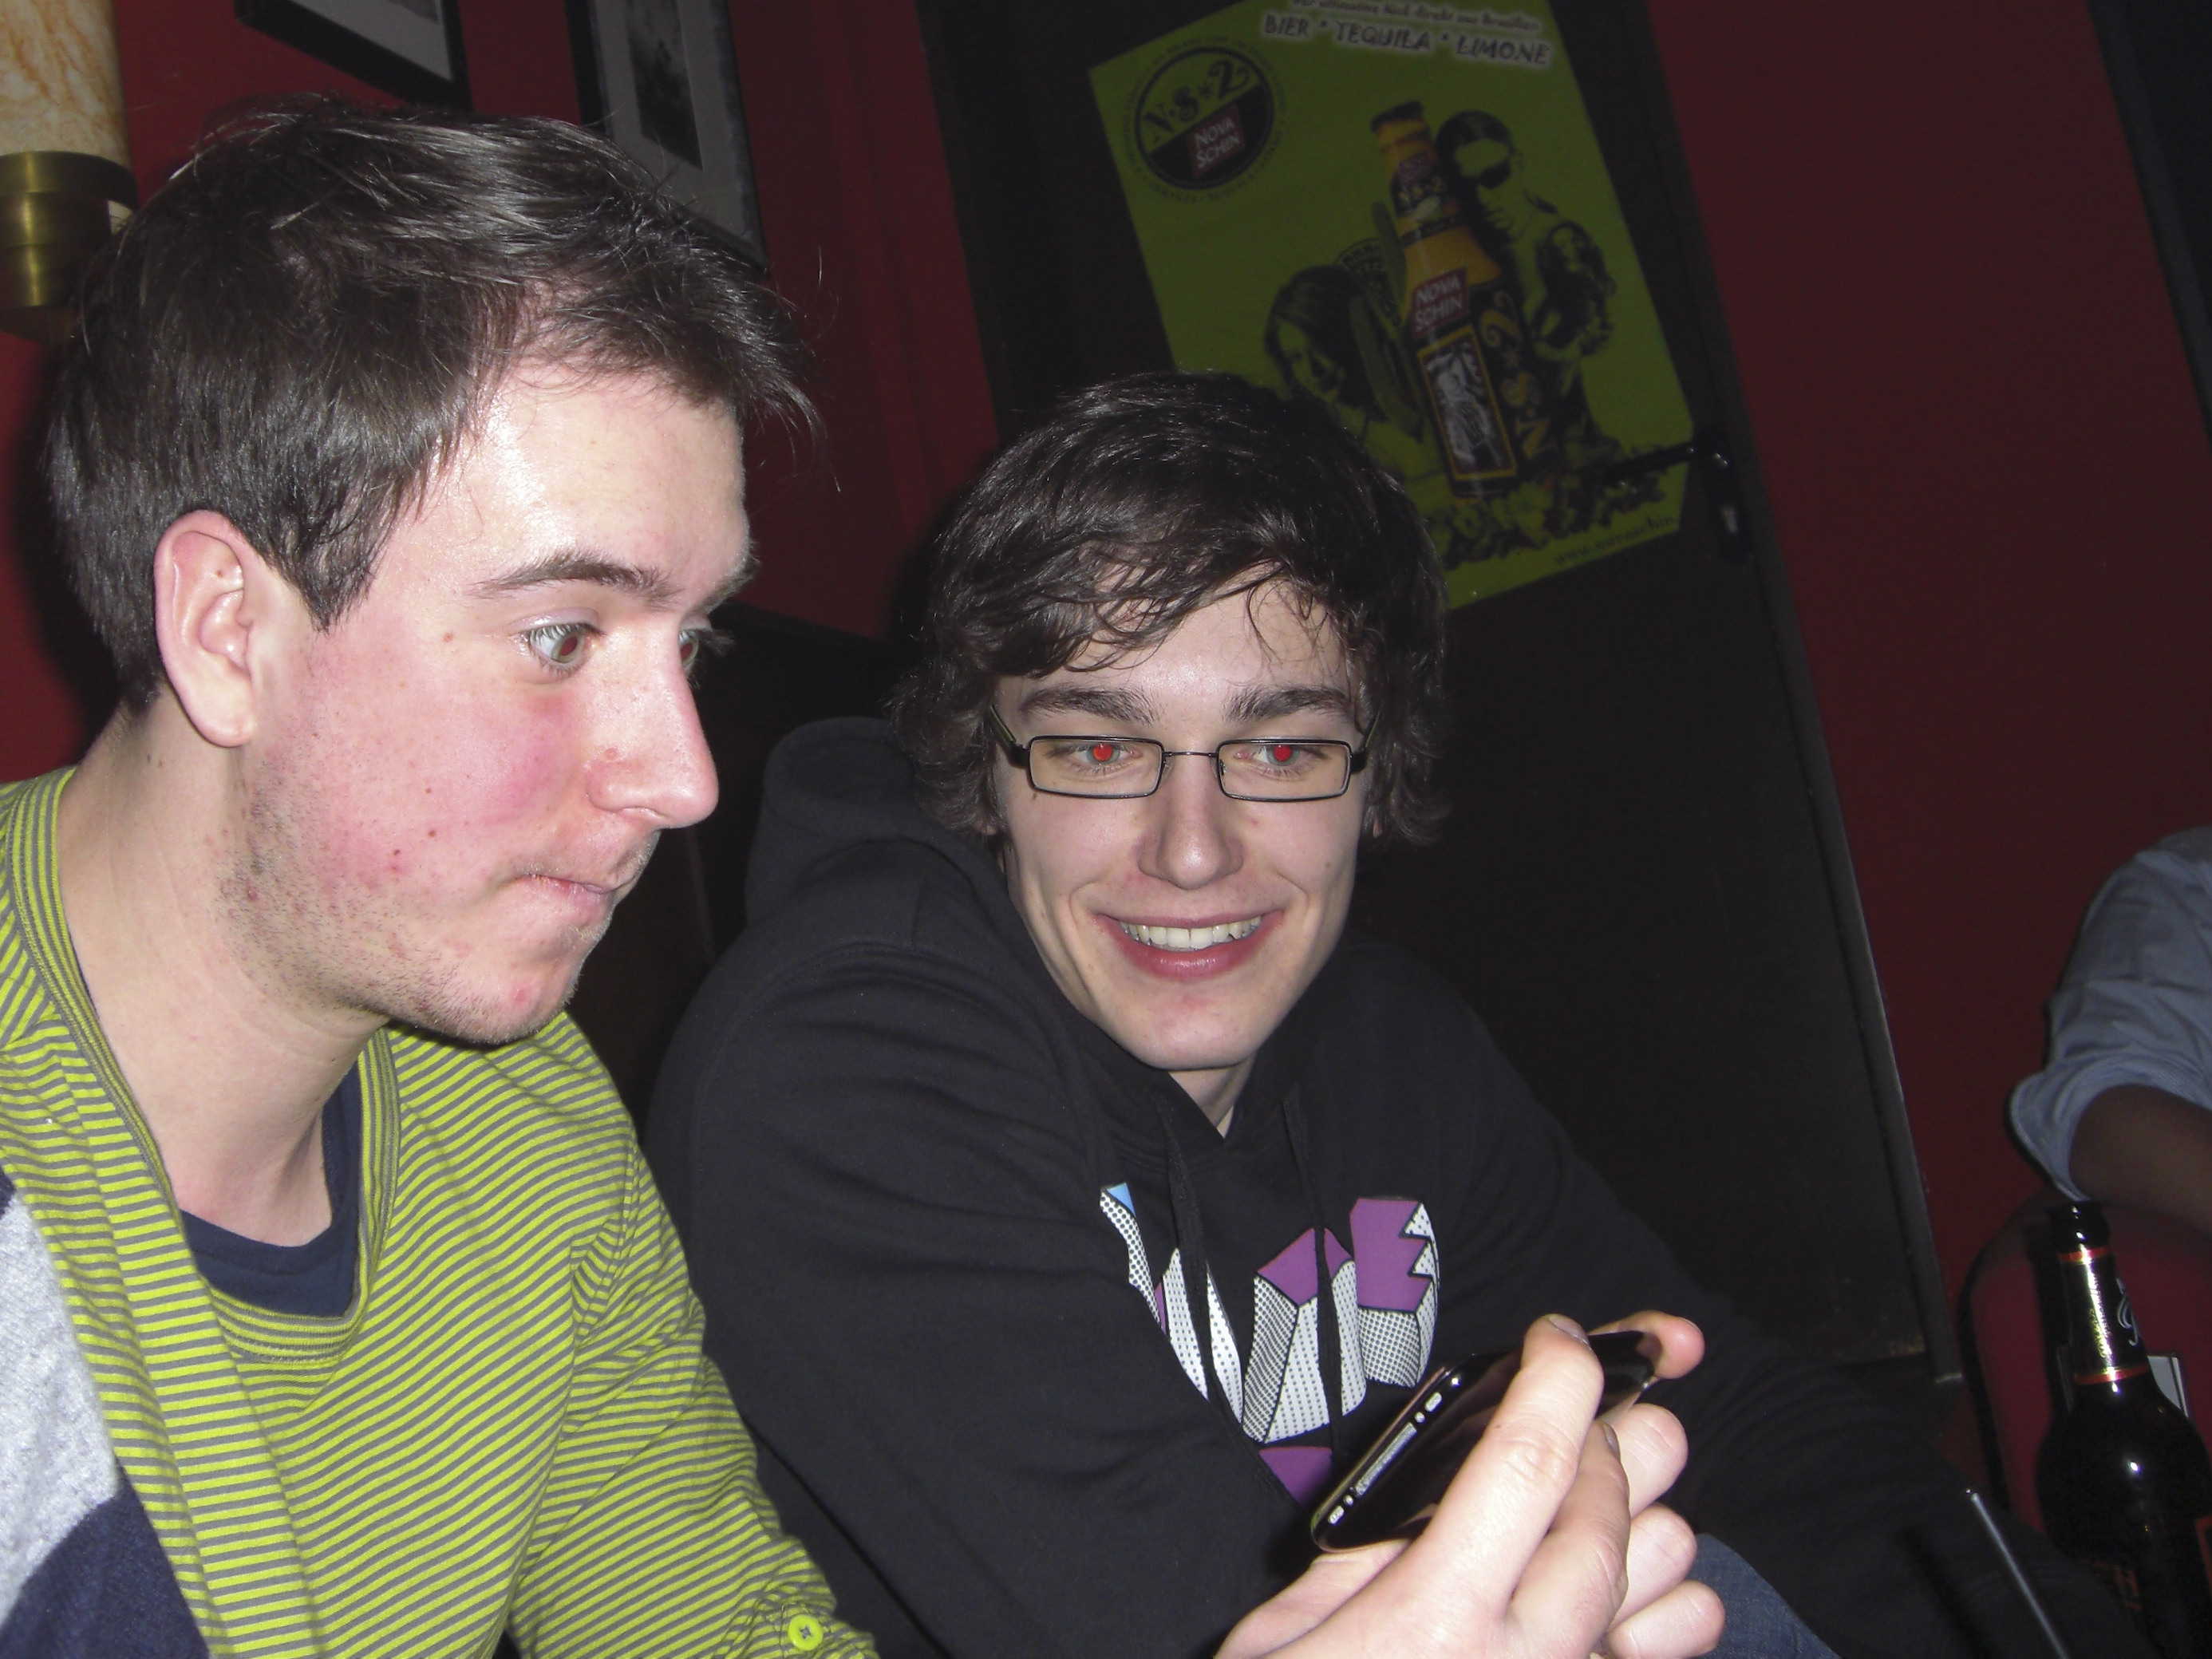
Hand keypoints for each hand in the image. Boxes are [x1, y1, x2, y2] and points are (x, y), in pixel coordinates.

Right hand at [1219, 1315, 1721, 1658]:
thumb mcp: (1282, 1638)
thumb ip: (1364, 1559)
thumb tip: (1434, 1494)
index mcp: (1436, 1617)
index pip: (1530, 1460)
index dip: (1557, 1374)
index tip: (1551, 1336)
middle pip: (1610, 1509)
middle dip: (1603, 1436)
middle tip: (1568, 1417)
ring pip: (1670, 1574)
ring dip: (1642, 1518)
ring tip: (1593, 1504)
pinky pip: (1682, 1644)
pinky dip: (1672, 1602)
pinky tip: (1627, 1592)